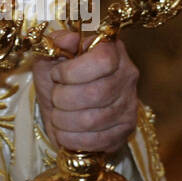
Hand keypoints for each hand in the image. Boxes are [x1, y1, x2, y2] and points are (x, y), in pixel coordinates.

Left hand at [33, 31, 138, 152]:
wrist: (63, 106)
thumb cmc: (58, 77)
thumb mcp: (51, 56)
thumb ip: (57, 44)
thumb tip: (66, 40)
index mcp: (112, 51)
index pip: (103, 60)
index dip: (73, 71)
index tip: (56, 75)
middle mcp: (127, 76)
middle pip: (97, 93)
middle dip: (64, 99)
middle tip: (54, 98)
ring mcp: (130, 105)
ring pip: (94, 119)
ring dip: (65, 120)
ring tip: (57, 115)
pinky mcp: (126, 130)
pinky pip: (98, 140)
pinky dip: (73, 138)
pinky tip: (63, 132)